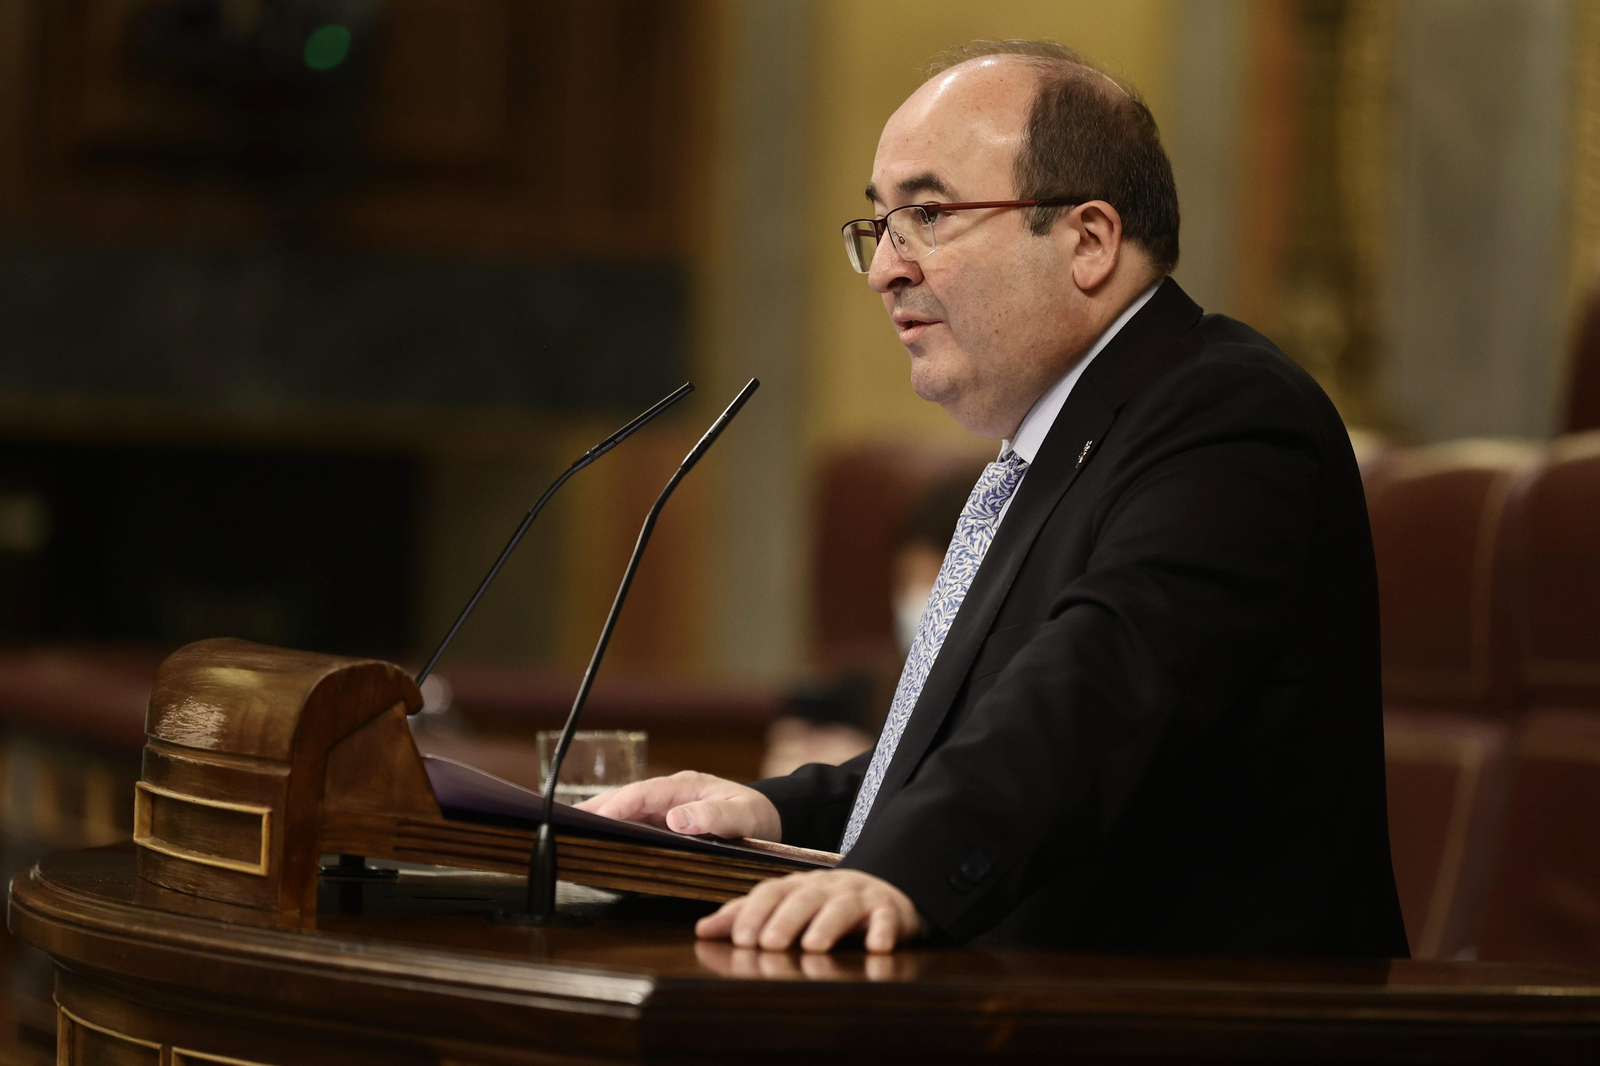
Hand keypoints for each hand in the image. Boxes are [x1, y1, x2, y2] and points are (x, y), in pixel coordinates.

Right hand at [576, 770, 780, 841]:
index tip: (595, 817)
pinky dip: (614, 832)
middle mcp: (669, 795)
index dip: (617, 805)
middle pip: (625, 800)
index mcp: (684, 786)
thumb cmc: (758, 816)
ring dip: (600, 822)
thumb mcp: (743, 817)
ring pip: (626, 813)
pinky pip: (635, 826)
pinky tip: (597, 845)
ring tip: (568, 835)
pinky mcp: (665, 823)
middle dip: (596, 810)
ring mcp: (665, 808)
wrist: (770, 818)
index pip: (643, 793)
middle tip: (562, 824)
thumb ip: (714, 817)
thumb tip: (676, 820)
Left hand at [695, 869, 923, 953]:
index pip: (771, 892)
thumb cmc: (824, 905)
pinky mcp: (889, 910)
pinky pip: (887, 918)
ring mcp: (858, 896)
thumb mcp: (786, 906)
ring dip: (826, 925)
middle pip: (803, 898)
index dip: (755, 912)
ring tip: (813, 946)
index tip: (739, 938)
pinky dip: (883, 931)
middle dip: (784, 920)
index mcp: (797, 886)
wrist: (884, 890)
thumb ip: (746, 916)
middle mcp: (826, 886)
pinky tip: (876, 948)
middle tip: (768, 944)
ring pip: (842, 906)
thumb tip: (702, 930)